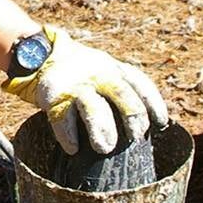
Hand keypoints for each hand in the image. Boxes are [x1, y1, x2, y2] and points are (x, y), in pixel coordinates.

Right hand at [3, 25, 167, 155]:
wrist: (42, 55)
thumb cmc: (81, 74)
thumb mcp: (105, 71)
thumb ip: (122, 90)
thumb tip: (143, 127)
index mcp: (114, 69)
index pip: (140, 83)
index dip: (153, 103)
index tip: (160, 123)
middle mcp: (98, 74)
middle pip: (121, 94)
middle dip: (132, 117)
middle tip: (136, 137)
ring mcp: (76, 85)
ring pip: (93, 107)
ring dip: (101, 128)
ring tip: (104, 148)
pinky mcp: (54, 95)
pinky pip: (62, 118)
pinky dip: (68, 135)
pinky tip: (72, 148)